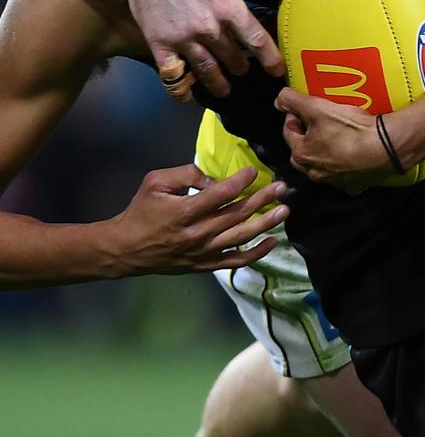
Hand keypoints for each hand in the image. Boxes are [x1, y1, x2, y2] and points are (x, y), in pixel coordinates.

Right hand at [107, 165, 289, 274]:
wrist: (127, 250)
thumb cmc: (141, 211)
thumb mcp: (155, 182)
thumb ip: (186, 174)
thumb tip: (214, 178)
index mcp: (184, 212)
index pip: (220, 194)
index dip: (240, 181)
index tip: (255, 170)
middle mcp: (197, 234)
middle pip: (237, 215)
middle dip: (262, 199)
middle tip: (282, 187)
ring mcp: (203, 252)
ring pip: (241, 238)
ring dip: (266, 223)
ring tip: (284, 210)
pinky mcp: (205, 265)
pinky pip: (236, 261)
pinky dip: (257, 253)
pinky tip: (274, 240)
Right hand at [111, 0, 284, 95]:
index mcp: (228, 7)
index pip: (256, 41)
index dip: (271, 58)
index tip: (277, 70)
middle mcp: (209, 29)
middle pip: (233, 59)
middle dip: (242, 67)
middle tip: (244, 69)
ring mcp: (183, 40)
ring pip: (208, 71)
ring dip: (219, 83)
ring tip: (224, 88)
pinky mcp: (160, 45)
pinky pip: (173, 76)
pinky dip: (181, 88)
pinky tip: (187, 93)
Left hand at [277, 88, 394, 193]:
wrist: (386, 147)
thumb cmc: (349, 127)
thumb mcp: (317, 107)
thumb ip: (293, 101)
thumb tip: (278, 99)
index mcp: (302, 155)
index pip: (288, 132)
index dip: (293, 116)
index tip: (305, 107)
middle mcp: (314, 173)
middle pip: (302, 152)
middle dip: (305, 137)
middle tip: (318, 122)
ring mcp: (335, 182)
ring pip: (322, 165)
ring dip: (323, 152)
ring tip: (335, 135)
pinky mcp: (354, 185)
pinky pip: (344, 175)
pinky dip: (344, 166)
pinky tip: (352, 155)